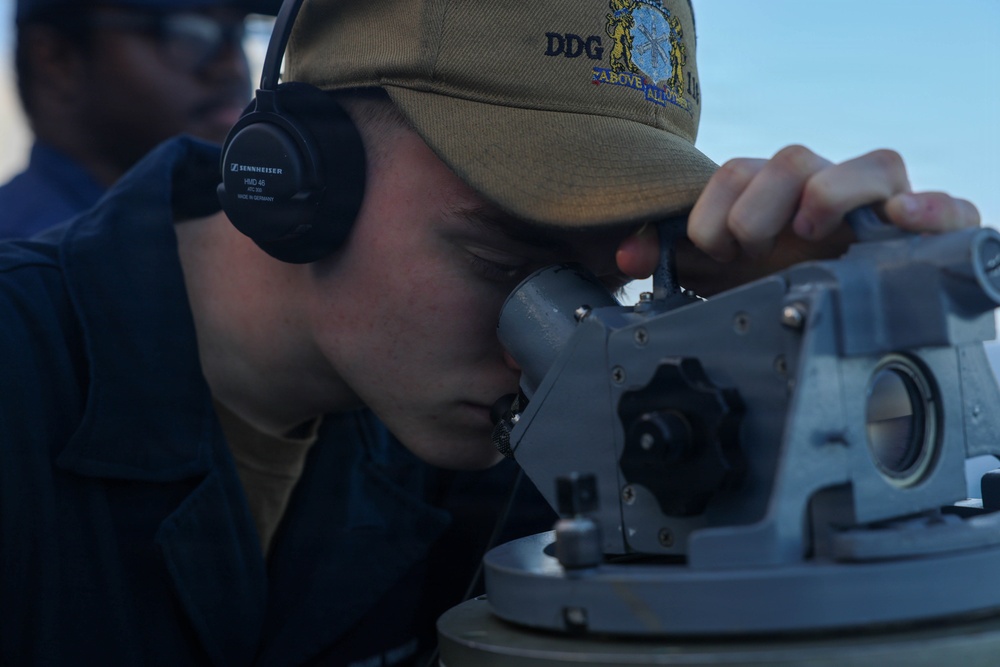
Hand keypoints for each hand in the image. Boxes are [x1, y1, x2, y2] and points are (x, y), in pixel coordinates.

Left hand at [616, 146, 980, 295]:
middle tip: (749, 249)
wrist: (850, 326)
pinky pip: (947, 205)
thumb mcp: (723, 278)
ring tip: (809, 228)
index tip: (710, 249)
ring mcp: (881, 210)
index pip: (738, 172)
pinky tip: (908, 220)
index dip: (714, 208)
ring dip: (831, 192)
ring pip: (872, 165)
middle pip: (794, 160)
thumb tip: (626, 254)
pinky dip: (933, 208)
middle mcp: (826, 193)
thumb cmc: (783, 288)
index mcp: (773, 201)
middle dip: (759, 204)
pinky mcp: (931, 233)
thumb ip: (675, 259)